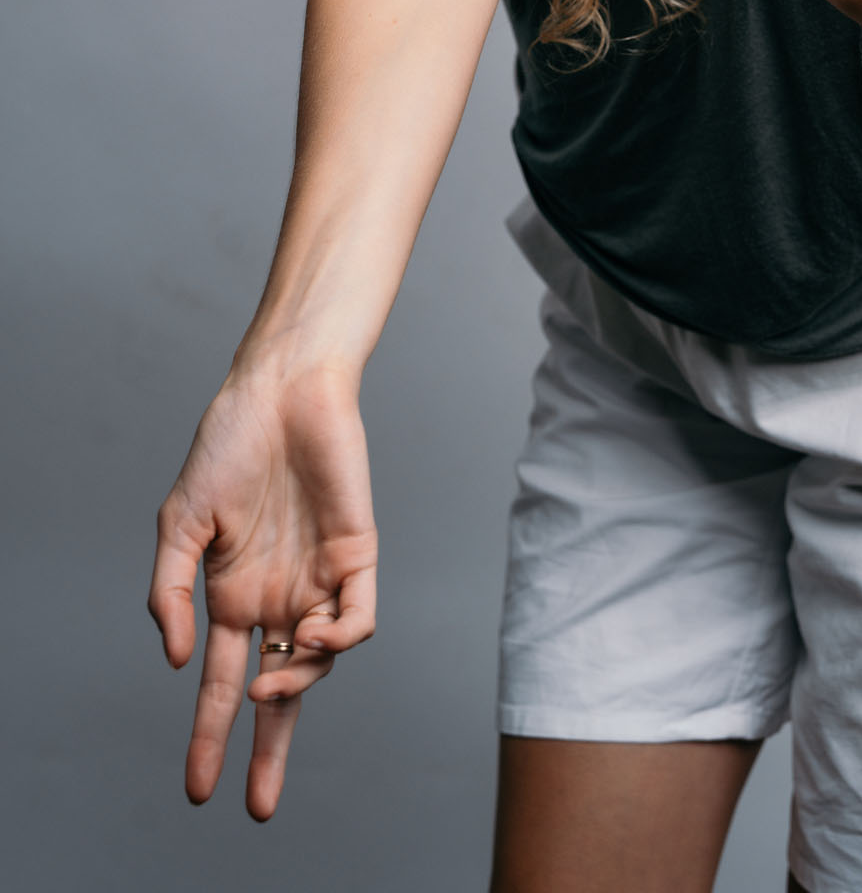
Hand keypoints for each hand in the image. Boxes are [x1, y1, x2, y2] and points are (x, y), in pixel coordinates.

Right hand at [148, 362, 378, 819]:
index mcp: (231, 596)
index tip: (198, 790)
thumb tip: (176, 662)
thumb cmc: (228, 445)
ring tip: (268, 689)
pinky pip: (357, 620)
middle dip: (267, 752)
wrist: (281, 391)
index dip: (210, 737)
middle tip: (256, 807)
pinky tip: (311, 638)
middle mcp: (277, 597)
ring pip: (317, 664)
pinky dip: (339, 642)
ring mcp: (318, 579)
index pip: (220, 684)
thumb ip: (168, 594)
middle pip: (277, 694)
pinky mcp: (357, 554)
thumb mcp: (179, 524)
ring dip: (295, 689)